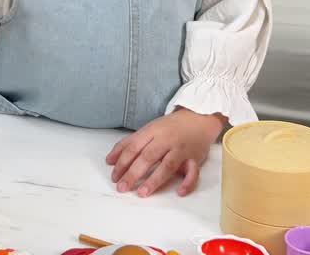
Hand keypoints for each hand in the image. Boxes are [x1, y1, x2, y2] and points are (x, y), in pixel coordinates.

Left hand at [105, 107, 223, 197]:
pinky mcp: (195, 158)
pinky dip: (187, 183)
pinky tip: (179, 192)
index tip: (114, 177)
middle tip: (122, 188)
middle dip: (133, 173)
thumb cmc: (171, 126)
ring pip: (167, 165)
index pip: (133, 148)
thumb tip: (109, 160)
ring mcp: (181, 149)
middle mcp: (166, 140)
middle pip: (147, 157)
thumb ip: (129, 143)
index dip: (122, 163)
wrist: (199, 117)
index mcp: (152, 131)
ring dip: (154, 180)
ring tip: (141, 193)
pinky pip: (193, 172)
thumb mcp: (148, 129)